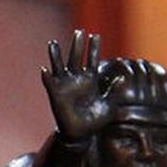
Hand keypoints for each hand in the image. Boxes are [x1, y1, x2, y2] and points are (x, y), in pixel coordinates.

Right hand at [41, 29, 109, 144]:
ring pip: (60, 66)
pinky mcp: (56, 95)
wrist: (82, 135)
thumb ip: (114, 91)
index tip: (95, 35)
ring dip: (56, 55)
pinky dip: (47, 77)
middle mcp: (77, 80)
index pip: (92, 59)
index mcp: (90, 80)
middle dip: (77, 45)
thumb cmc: (96, 120)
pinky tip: (44, 69)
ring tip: (53, 43)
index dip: (93, 48)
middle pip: (76, 57)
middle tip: (79, 32)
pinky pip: (50, 84)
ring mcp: (65, 86)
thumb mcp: (109, 105)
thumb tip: (122, 78)